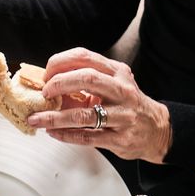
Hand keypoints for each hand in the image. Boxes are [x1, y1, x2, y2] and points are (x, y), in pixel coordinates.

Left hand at [28, 48, 171, 162]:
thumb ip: (84, 84)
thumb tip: (46, 86)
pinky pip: (86, 137)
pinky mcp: (120, 138)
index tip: (46, 74)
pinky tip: (52, 132)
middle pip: (86, 79)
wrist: (158, 130)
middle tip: (43, 94)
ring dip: (53, 118)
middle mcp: (122, 90)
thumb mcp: (112, 86)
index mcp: (117, 72)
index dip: (60, 63)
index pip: (85, 57)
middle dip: (58, 84)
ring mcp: (123, 115)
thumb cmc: (128, 105)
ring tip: (36, 119)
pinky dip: (65, 134)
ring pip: (83, 115)